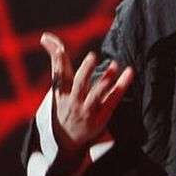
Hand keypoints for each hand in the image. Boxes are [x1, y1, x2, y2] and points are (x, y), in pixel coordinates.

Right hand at [40, 32, 134, 154]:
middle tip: (93, 56)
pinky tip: (129, 73)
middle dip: (85, 70)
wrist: (65, 139)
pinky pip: (113, 100)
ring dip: (106, 79)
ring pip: (96, 94)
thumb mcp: (58, 84)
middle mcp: (73, 100)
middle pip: (79, 84)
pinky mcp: (101, 116)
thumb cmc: (64, 103)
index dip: (58, 60)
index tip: (61, 48)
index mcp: (61, 91)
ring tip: (115, 64)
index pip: (58, 73)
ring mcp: (87, 110)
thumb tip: (46, 36)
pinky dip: (121, 86)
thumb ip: (57, 59)